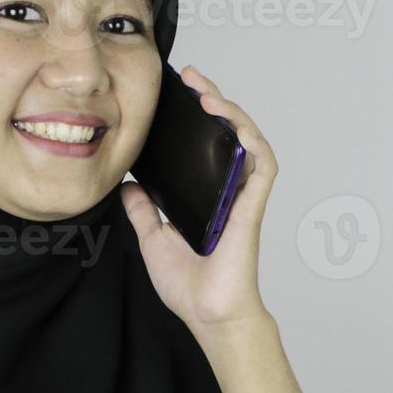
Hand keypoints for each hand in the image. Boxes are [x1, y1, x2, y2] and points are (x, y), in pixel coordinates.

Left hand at [121, 65, 277, 335]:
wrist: (207, 314)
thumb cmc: (189, 286)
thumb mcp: (153, 239)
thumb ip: (144, 211)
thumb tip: (130, 185)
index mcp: (209, 195)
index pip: (207, 144)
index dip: (198, 115)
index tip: (178, 92)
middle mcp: (230, 190)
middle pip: (229, 133)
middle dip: (213, 99)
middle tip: (191, 77)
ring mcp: (243, 197)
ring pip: (248, 141)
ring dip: (232, 113)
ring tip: (208, 93)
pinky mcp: (252, 207)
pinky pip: (262, 165)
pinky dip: (252, 141)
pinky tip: (235, 124)